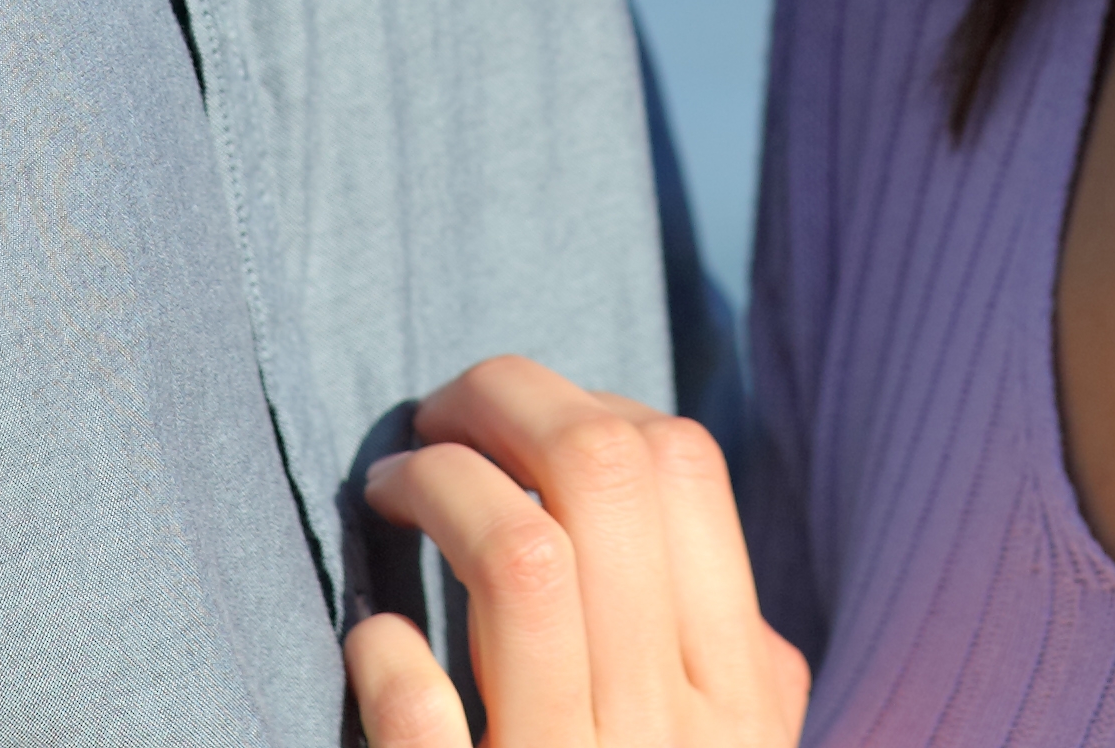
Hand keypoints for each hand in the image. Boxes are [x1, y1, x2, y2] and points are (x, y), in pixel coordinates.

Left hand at [349, 354, 807, 747]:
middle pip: (601, 471)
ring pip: (524, 557)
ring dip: (439, 486)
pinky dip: (387, 654)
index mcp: (738, 694)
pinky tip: (376, 642)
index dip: (580, 403)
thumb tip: (670, 516)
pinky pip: (424, 709)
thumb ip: (725, 659)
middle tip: (433, 418)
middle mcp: (673, 727)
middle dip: (497, 399)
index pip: (683, 466)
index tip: (514, 420)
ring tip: (390, 490)